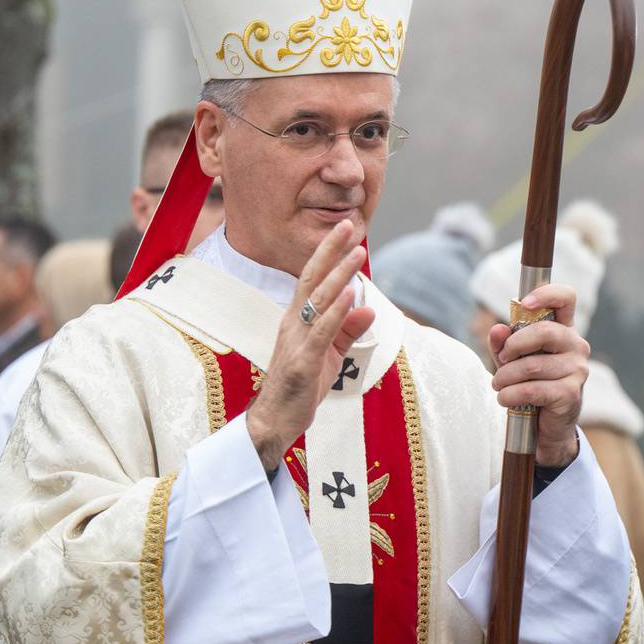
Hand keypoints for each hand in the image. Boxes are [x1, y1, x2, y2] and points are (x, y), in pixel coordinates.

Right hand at [246, 220, 376, 474]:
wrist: (275, 421)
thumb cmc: (301, 386)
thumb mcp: (330, 354)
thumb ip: (347, 330)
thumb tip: (368, 306)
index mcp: (297, 319)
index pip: (313, 278)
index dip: (328, 252)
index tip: (345, 228)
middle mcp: (293, 323)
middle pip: (312, 279)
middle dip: (331, 250)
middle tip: (349, 223)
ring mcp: (296, 341)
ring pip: (318, 301)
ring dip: (339, 274)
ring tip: (358, 252)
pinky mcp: (302, 362)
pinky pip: (321, 332)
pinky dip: (337, 312)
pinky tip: (351, 294)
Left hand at [486, 283, 588, 468]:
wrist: (546, 427)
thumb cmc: (530, 384)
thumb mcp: (511, 360)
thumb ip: (503, 343)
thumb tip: (497, 330)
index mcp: (563, 329)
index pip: (566, 298)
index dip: (547, 294)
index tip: (524, 304)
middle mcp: (576, 345)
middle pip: (544, 331)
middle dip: (513, 346)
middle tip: (501, 359)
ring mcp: (577, 370)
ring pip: (532, 366)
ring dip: (506, 377)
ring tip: (498, 385)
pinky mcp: (571, 393)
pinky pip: (533, 389)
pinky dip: (511, 394)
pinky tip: (505, 398)